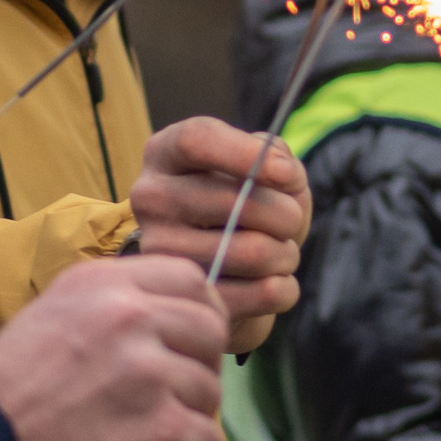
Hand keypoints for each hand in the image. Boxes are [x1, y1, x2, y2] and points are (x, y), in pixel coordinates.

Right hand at [0, 256, 230, 440]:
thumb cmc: (6, 403)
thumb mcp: (50, 320)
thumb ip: (112, 309)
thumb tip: (174, 322)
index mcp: (100, 284)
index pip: (190, 279)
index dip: (199, 314)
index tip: (187, 346)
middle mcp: (128, 316)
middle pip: (211, 331)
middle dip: (196, 371)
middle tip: (163, 405)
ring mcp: (148, 373)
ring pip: (210, 393)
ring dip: (183, 425)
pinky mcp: (162, 431)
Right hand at [127, 117, 309, 354]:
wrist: (222, 265)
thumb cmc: (244, 202)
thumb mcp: (257, 164)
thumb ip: (274, 154)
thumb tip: (284, 174)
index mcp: (164, 153)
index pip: (196, 140)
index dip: (248, 154)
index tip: (288, 173)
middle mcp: (151, 199)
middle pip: (237, 202)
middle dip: (287, 214)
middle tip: (289, 222)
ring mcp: (162, 253)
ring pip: (254, 252)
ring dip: (287, 254)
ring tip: (281, 253)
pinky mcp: (187, 300)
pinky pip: (262, 293)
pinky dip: (285, 288)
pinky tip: (273, 281)